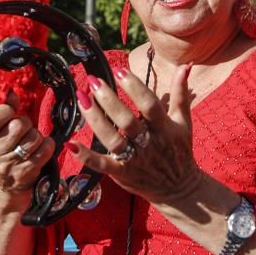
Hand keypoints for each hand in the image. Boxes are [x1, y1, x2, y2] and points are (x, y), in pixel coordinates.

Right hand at [0, 91, 55, 203]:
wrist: (5, 191)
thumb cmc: (1, 157)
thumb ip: (2, 114)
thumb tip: (12, 95)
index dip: (6, 110)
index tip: (10, 112)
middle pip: (17, 125)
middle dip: (25, 123)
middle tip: (23, 130)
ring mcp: (8, 167)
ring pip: (33, 137)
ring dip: (36, 135)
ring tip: (31, 142)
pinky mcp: (26, 174)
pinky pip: (45, 150)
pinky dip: (47, 145)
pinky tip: (41, 148)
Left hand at [67, 64, 206, 205]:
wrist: (179, 188)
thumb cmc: (179, 151)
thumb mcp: (183, 122)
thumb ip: (180, 93)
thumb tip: (185, 66)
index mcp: (163, 128)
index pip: (149, 104)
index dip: (134, 87)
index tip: (118, 71)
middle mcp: (148, 143)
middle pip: (127, 121)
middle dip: (109, 100)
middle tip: (93, 81)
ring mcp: (134, 159)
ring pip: (113, 139)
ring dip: (95, 120)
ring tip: (82, 100)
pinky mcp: (122, 173)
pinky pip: (101, 165)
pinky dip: (86, 156)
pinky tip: (71, 143)